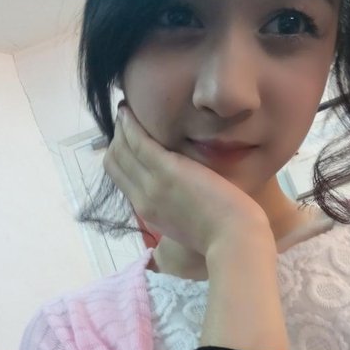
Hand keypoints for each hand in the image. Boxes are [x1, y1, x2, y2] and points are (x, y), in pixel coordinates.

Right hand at [103, 104, 270, 255]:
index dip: (120, 157)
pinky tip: (131, 111)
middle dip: (116, 139)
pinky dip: (130, 125)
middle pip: (115, 163)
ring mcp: (152, 185)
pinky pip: (138, 143)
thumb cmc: (223, 236)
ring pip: (121, 150)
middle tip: (124, 119)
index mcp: (149, 213)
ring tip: (125, 110)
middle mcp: (143, 200)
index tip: (126, 140)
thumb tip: (181, 202)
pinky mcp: (167, 171)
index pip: (122, 180)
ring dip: (121, 127)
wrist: (234, 239)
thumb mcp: (190, 228)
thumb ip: (180, 211)